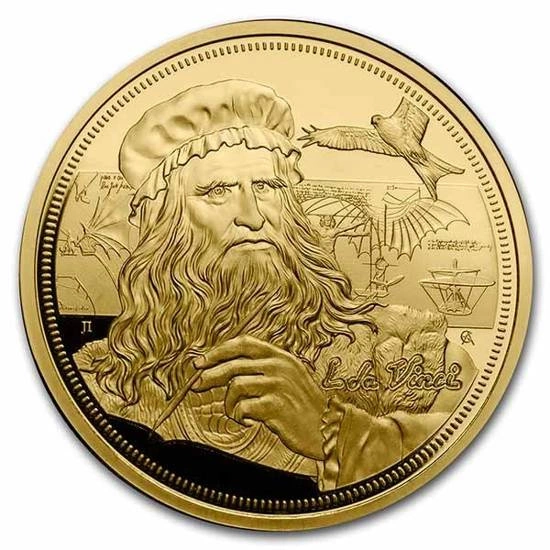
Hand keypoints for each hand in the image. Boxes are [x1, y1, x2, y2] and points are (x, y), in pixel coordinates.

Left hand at [191, 335, 327, 459]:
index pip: (244, 343)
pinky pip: (243, 407)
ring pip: (235, 386)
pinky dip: (240, 416)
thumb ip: (264, 369)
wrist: (327, 428)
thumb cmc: (303, 405)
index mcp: (281, 356)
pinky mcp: (275, 405)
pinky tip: (248, 421)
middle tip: (197, 385)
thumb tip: (225, 369)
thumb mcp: (288, 377)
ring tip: (238, 413)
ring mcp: (278, 385)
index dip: (219, 351)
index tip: (202, 362)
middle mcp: (279, 366)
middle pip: (234, 364)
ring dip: (230, 403)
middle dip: (210, 375)